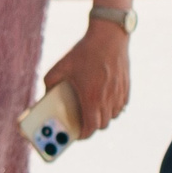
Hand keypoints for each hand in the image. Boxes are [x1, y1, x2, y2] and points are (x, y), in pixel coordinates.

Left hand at [44, 18, 131, 138]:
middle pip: (102, 124)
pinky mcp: (126, 87)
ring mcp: (119, 93)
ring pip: (113, 116)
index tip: (76, 136)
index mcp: (91, 97)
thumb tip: (44, 96)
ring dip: (102, 117)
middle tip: (81, 124)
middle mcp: (108, 98)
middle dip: (91, 127)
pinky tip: (103, 102)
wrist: (108, 37)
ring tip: (91, 112)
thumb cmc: (82, 52)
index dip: (83, 135)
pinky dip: (113, 108)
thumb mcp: (59, 67)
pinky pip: (121, 105)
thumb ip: (49, 84)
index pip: (90, 127)